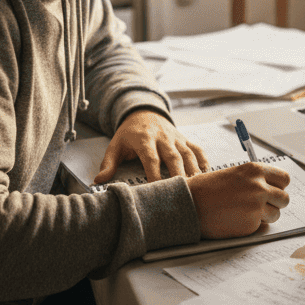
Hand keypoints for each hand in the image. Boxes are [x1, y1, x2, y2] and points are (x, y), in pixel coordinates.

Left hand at [94, 109, 209, 183]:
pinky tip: (206, 173)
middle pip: (173, 157)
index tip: (156, 189)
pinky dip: (203, 160)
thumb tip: (98, 181)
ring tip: (197, 186)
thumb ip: (108, 163)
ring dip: (193, 169)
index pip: (151, 158)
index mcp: (144, 139)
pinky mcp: (184, 139)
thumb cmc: (129, 134)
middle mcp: (163, 138)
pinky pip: (197, 149)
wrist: (144, 112)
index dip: (155, 173)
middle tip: (182, 192)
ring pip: (188, 154)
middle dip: (178, 175)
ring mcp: (176, 138)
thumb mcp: (115, 146)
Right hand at [187, 163, 290, 238]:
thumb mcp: (234, 175)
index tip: (273, 191)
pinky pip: (262, 226)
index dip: (279, 187)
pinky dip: (252, 225)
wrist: (189, 204)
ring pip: (276, 214)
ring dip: (266, 216)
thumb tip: (273, 189)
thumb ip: (255, 180)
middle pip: (284, 198)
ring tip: (246, 213)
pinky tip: (237, 220)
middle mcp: (259, 186)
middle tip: (261, 206)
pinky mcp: (251, 224)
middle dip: (275, 204)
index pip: (284, 178)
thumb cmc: (208, 189)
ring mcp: (257, 206)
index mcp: (255, 170)